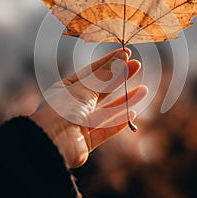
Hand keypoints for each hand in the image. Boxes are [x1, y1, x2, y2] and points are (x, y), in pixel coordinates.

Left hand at [31, 49, 147, 168]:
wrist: (52, 143)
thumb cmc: (62, 110)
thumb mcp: (84, 89)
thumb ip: (104, 76)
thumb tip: (121, 58)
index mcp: (65, 89)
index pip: (91, 72)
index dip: (108, 62)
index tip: (125, 53)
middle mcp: (72, 105)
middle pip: (101, 90)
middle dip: (119, 78)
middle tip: (137, 66)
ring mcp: (79, 124)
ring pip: (106, 111)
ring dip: (125, 100)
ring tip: (144, 90)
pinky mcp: (85, 141)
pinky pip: (105, 129)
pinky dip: (119, 122)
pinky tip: (133, 113)